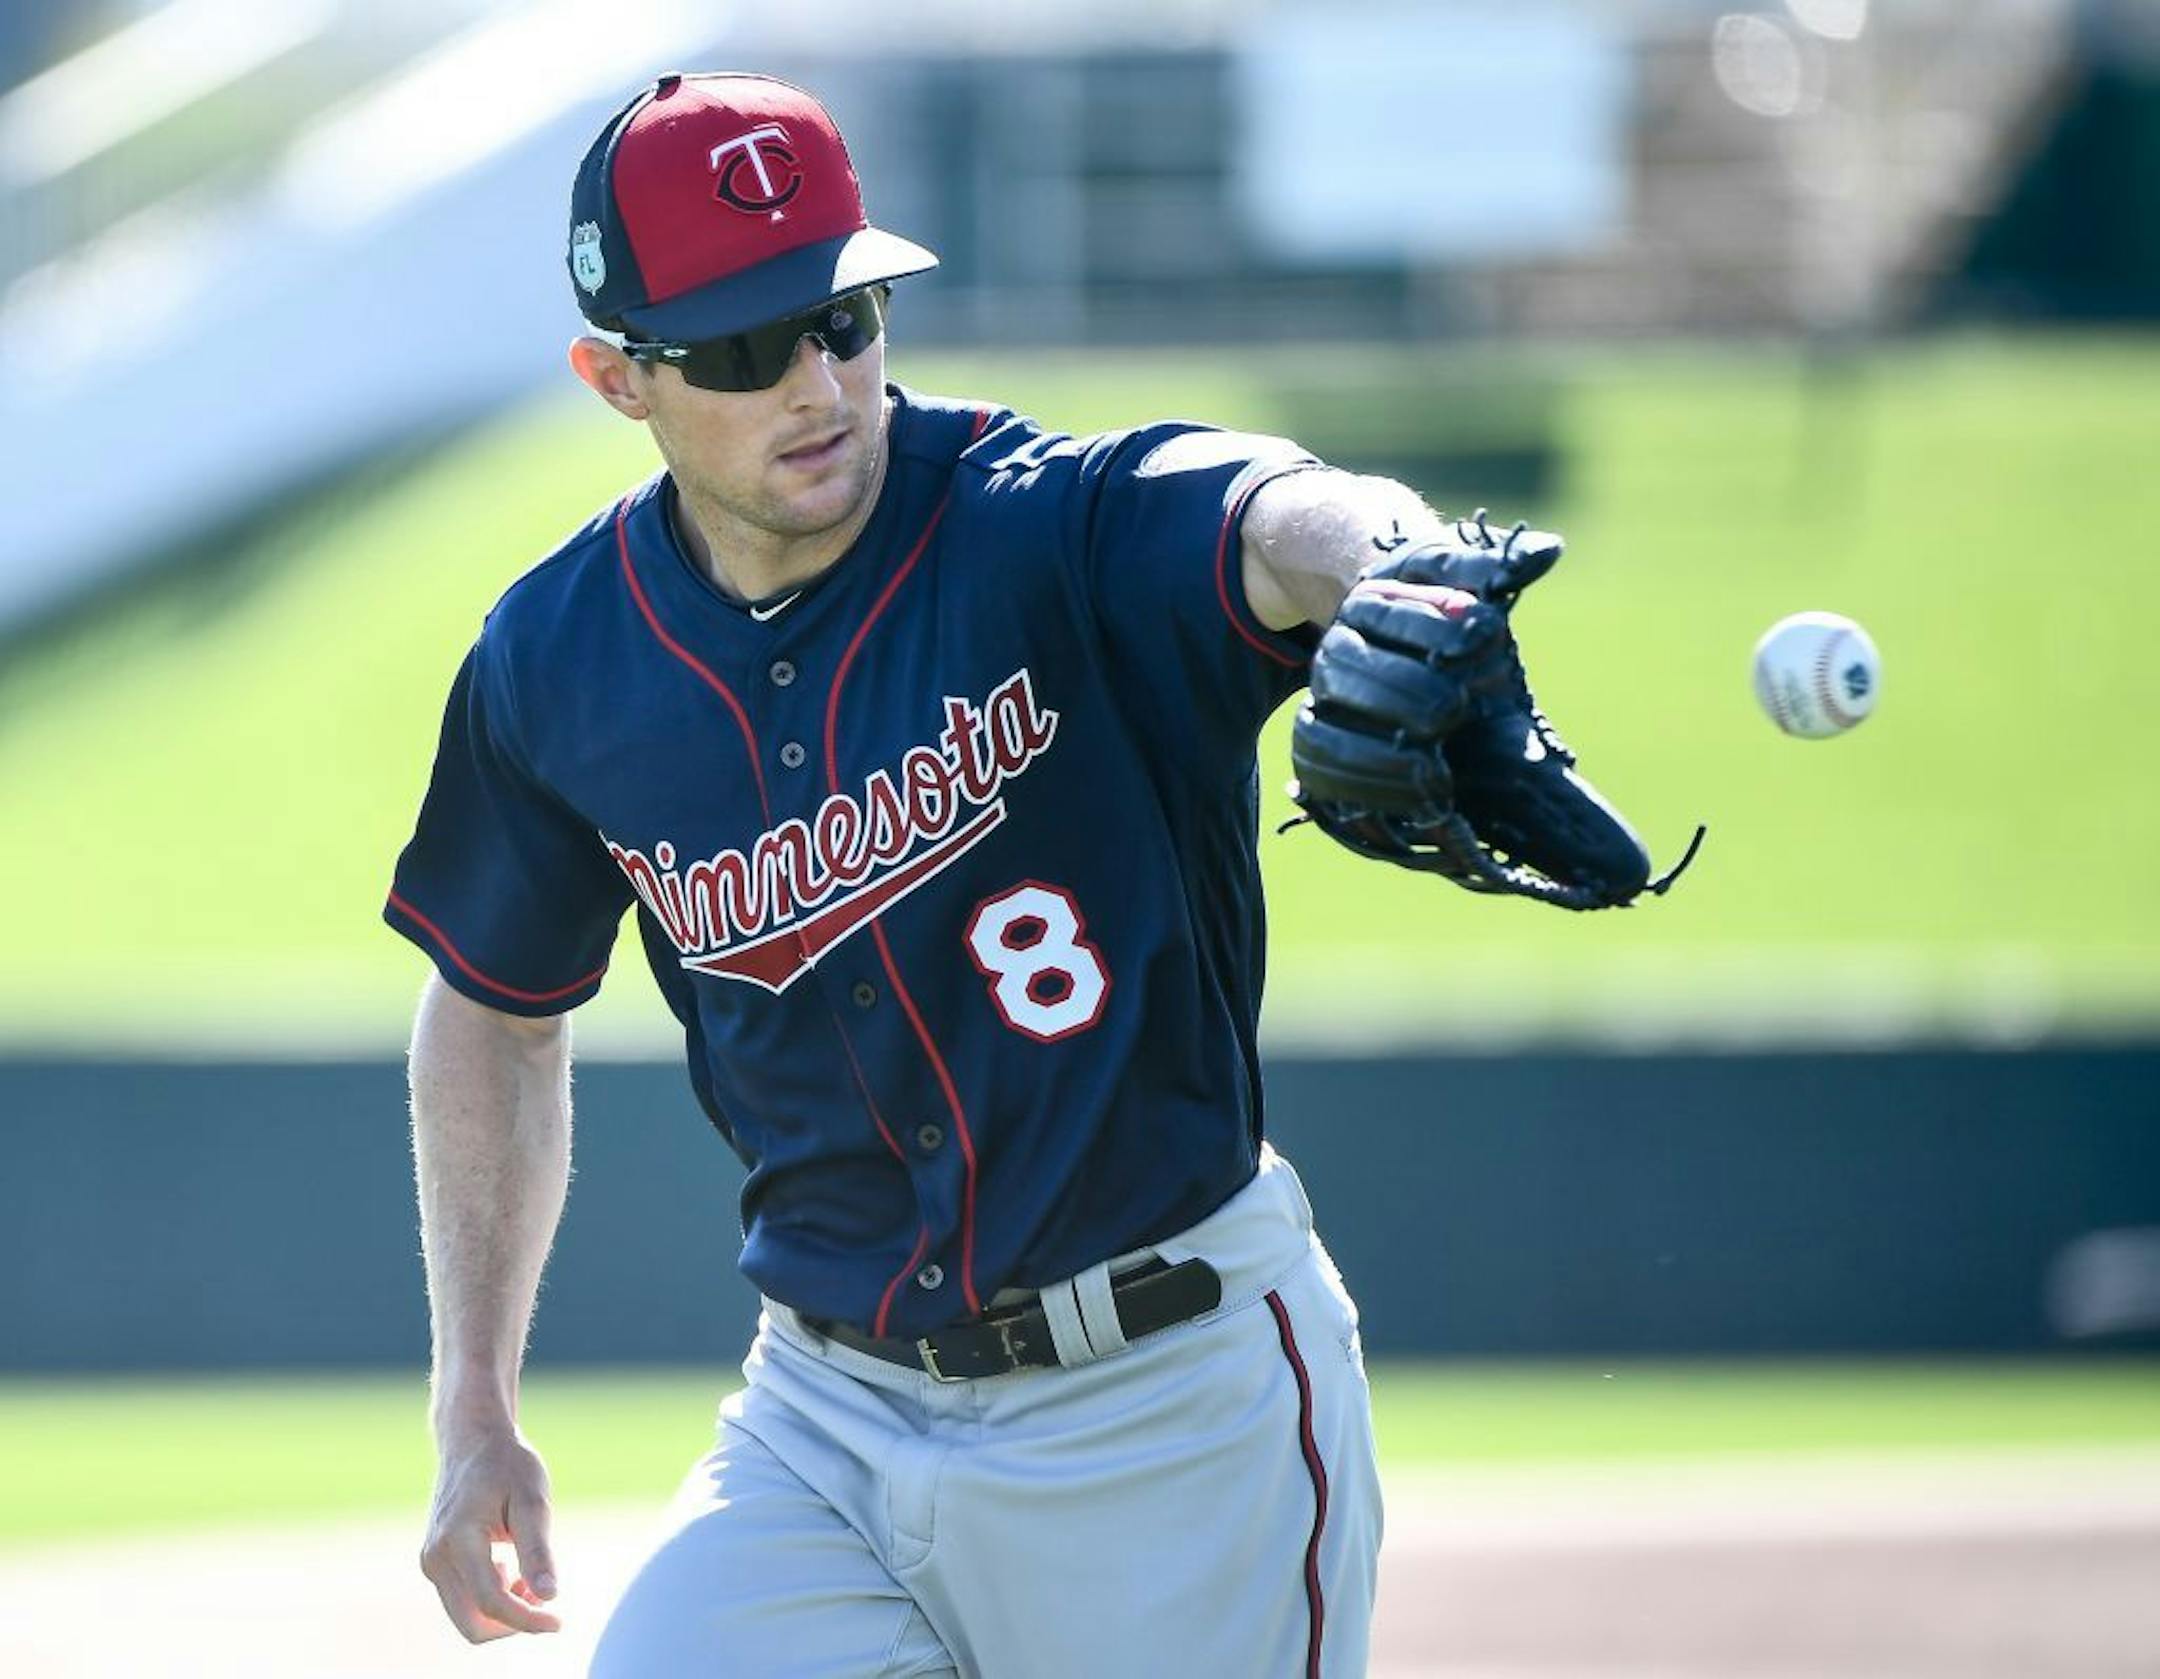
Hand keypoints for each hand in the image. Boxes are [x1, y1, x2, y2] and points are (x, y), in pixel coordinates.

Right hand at [419, 1426, 561, 1640]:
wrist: (473, 1441)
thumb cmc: (508, 1465)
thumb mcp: (531, 1499)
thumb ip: (538, 1549)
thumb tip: (550, 1596)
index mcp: (458, 1539)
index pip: (491, 1601)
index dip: (527, 1620)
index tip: (559, 1621)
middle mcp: (436, 1557)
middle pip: (472, 1624)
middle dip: (513, 1624)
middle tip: (546, 1602)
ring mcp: (431, 1562)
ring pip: (466, 1617)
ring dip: (503, 1613)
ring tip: (531, 1578)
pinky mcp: (435, 1562)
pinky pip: (462, 1600)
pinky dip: (490, 1601)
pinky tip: (513, 1573)